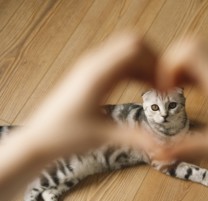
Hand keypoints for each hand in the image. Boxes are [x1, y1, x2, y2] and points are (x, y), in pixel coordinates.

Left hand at [7, 32, 157, 159]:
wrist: (39, 139)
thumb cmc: (64, 137)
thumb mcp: (102, 137)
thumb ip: (134, 138)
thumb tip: (162, 146)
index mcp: (97, 75)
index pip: (134, 49)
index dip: (156, 64)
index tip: (165, 86)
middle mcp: (94, 64)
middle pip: (133, 43)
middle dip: (153, 60)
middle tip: (163, 84)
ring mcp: (91, 66)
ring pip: (126, 50)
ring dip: (144, 64)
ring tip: (156, 88)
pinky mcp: (90, 73)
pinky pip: (118, 61)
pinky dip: (134, 69)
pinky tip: (141, 87)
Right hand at [156, 38, 207, 160]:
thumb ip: (187, 148)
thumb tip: (159, 152)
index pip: (189, 51)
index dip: (168, 67)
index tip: (163, 90)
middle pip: (192, 45)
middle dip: (172, 62)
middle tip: (165, 86)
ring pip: (200, 53)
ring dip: (182, 66)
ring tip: (174, 90)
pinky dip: (193, 72)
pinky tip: (188, 91)